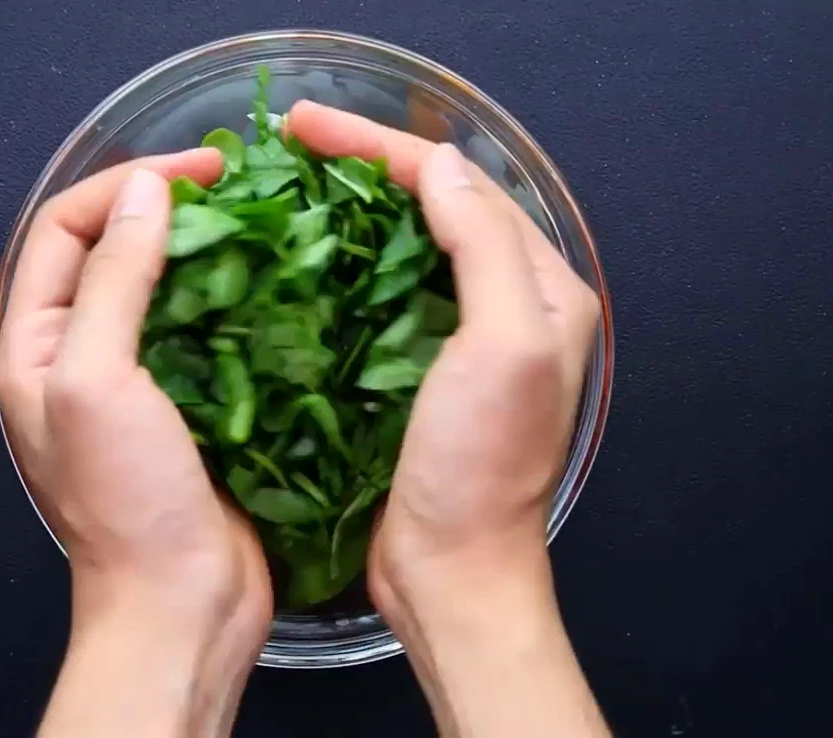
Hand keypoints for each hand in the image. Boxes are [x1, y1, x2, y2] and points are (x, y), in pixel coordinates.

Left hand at [0, 151, 272, 736]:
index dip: (126, 185)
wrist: (180, 604)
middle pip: (113, 250)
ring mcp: (137, 383)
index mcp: (35, 346)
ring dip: (206, 252)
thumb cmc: (127, 502)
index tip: (199, 169)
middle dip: (168, 208)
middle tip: (236, 186)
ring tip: (260, 226)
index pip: (66, 229)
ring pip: (165, 288)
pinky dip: (236, 301)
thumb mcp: (98, 378)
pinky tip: (276, 288)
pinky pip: (207, 333)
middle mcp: (79, 356)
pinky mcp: (191, 407)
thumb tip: (146, 192)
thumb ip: (114, 279)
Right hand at [287, 102, 607, 736]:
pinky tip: (301, 259)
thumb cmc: (482, 469)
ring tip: (290, 183)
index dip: (383, 146)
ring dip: (351, 209)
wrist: (452, 572)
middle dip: (365, 164)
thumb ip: (482, 246)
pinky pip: (381, 297)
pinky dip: (343, 267)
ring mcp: (462, 340)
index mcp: (542, 289)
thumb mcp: (503, 347)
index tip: (308, 126)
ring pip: (406, 246)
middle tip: (292, 141)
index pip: (462, 187)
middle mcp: (509, 305)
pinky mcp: (419, 373)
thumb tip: (440, 167)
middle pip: (435, 206)